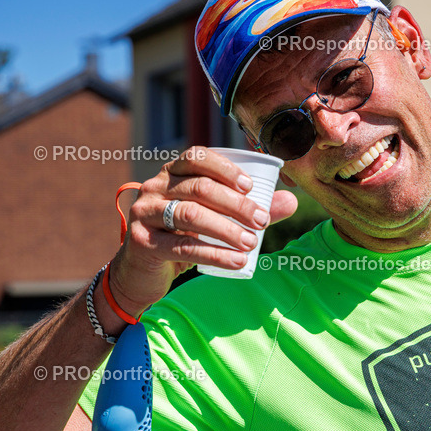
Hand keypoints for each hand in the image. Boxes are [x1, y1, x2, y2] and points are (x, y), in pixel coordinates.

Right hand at [106, 147, 297, 313]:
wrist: (140, 273)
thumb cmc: (180, 239)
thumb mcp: (211, 221)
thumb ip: (246, 210)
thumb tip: (290, 202)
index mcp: (171, 174)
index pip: (196, 157)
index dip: (225, 168)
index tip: (251, 186)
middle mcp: (154, 187)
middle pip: (199, 188)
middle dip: (235, 204)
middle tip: (261, 220)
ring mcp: (144, 213)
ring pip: (191, 215)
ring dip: (227, 229)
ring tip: (251, 242)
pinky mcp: (142, 242)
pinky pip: (183, 247)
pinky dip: (215, 255)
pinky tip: (237, 261)